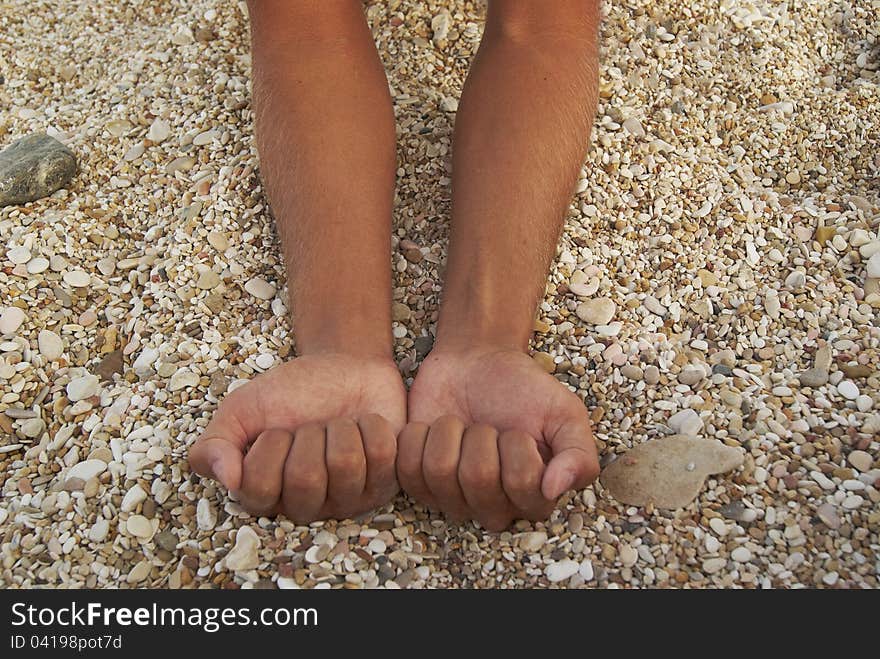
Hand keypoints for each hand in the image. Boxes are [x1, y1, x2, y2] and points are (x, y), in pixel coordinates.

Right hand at [188, 353, 405, 521]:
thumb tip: (227, 478)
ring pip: (345, 465)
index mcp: (269, 496)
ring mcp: (352, 499)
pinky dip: (371, 425)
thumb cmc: (292, 393)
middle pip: (305, 480)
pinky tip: (364, 426)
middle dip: (307, 435)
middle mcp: (310, 507)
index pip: (258, 488)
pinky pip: (380, 453)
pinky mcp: (388, 481)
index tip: (277, 429)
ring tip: (338, 425)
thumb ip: (215, 444)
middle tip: (311, 426)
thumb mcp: (242, 409)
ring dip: (340, 427)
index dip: (268, 447)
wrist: (344, 365)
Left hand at [399, 347, 598, 529]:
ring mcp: (450, 500)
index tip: (520, 431)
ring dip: (449, 431)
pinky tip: (433, 428)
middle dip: (482, 435)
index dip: (518, 447)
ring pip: (439, 472)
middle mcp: (492, 508)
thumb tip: (554, 490)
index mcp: (533, 498)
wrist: (475, 362)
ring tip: (460, 424)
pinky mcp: (416, 484)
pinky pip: (407, 467)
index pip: (523, 486)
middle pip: (478, 480)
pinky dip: (418, 435)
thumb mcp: (566, 413)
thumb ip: (579, 454)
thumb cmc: (523, 388)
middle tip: (487, 424)